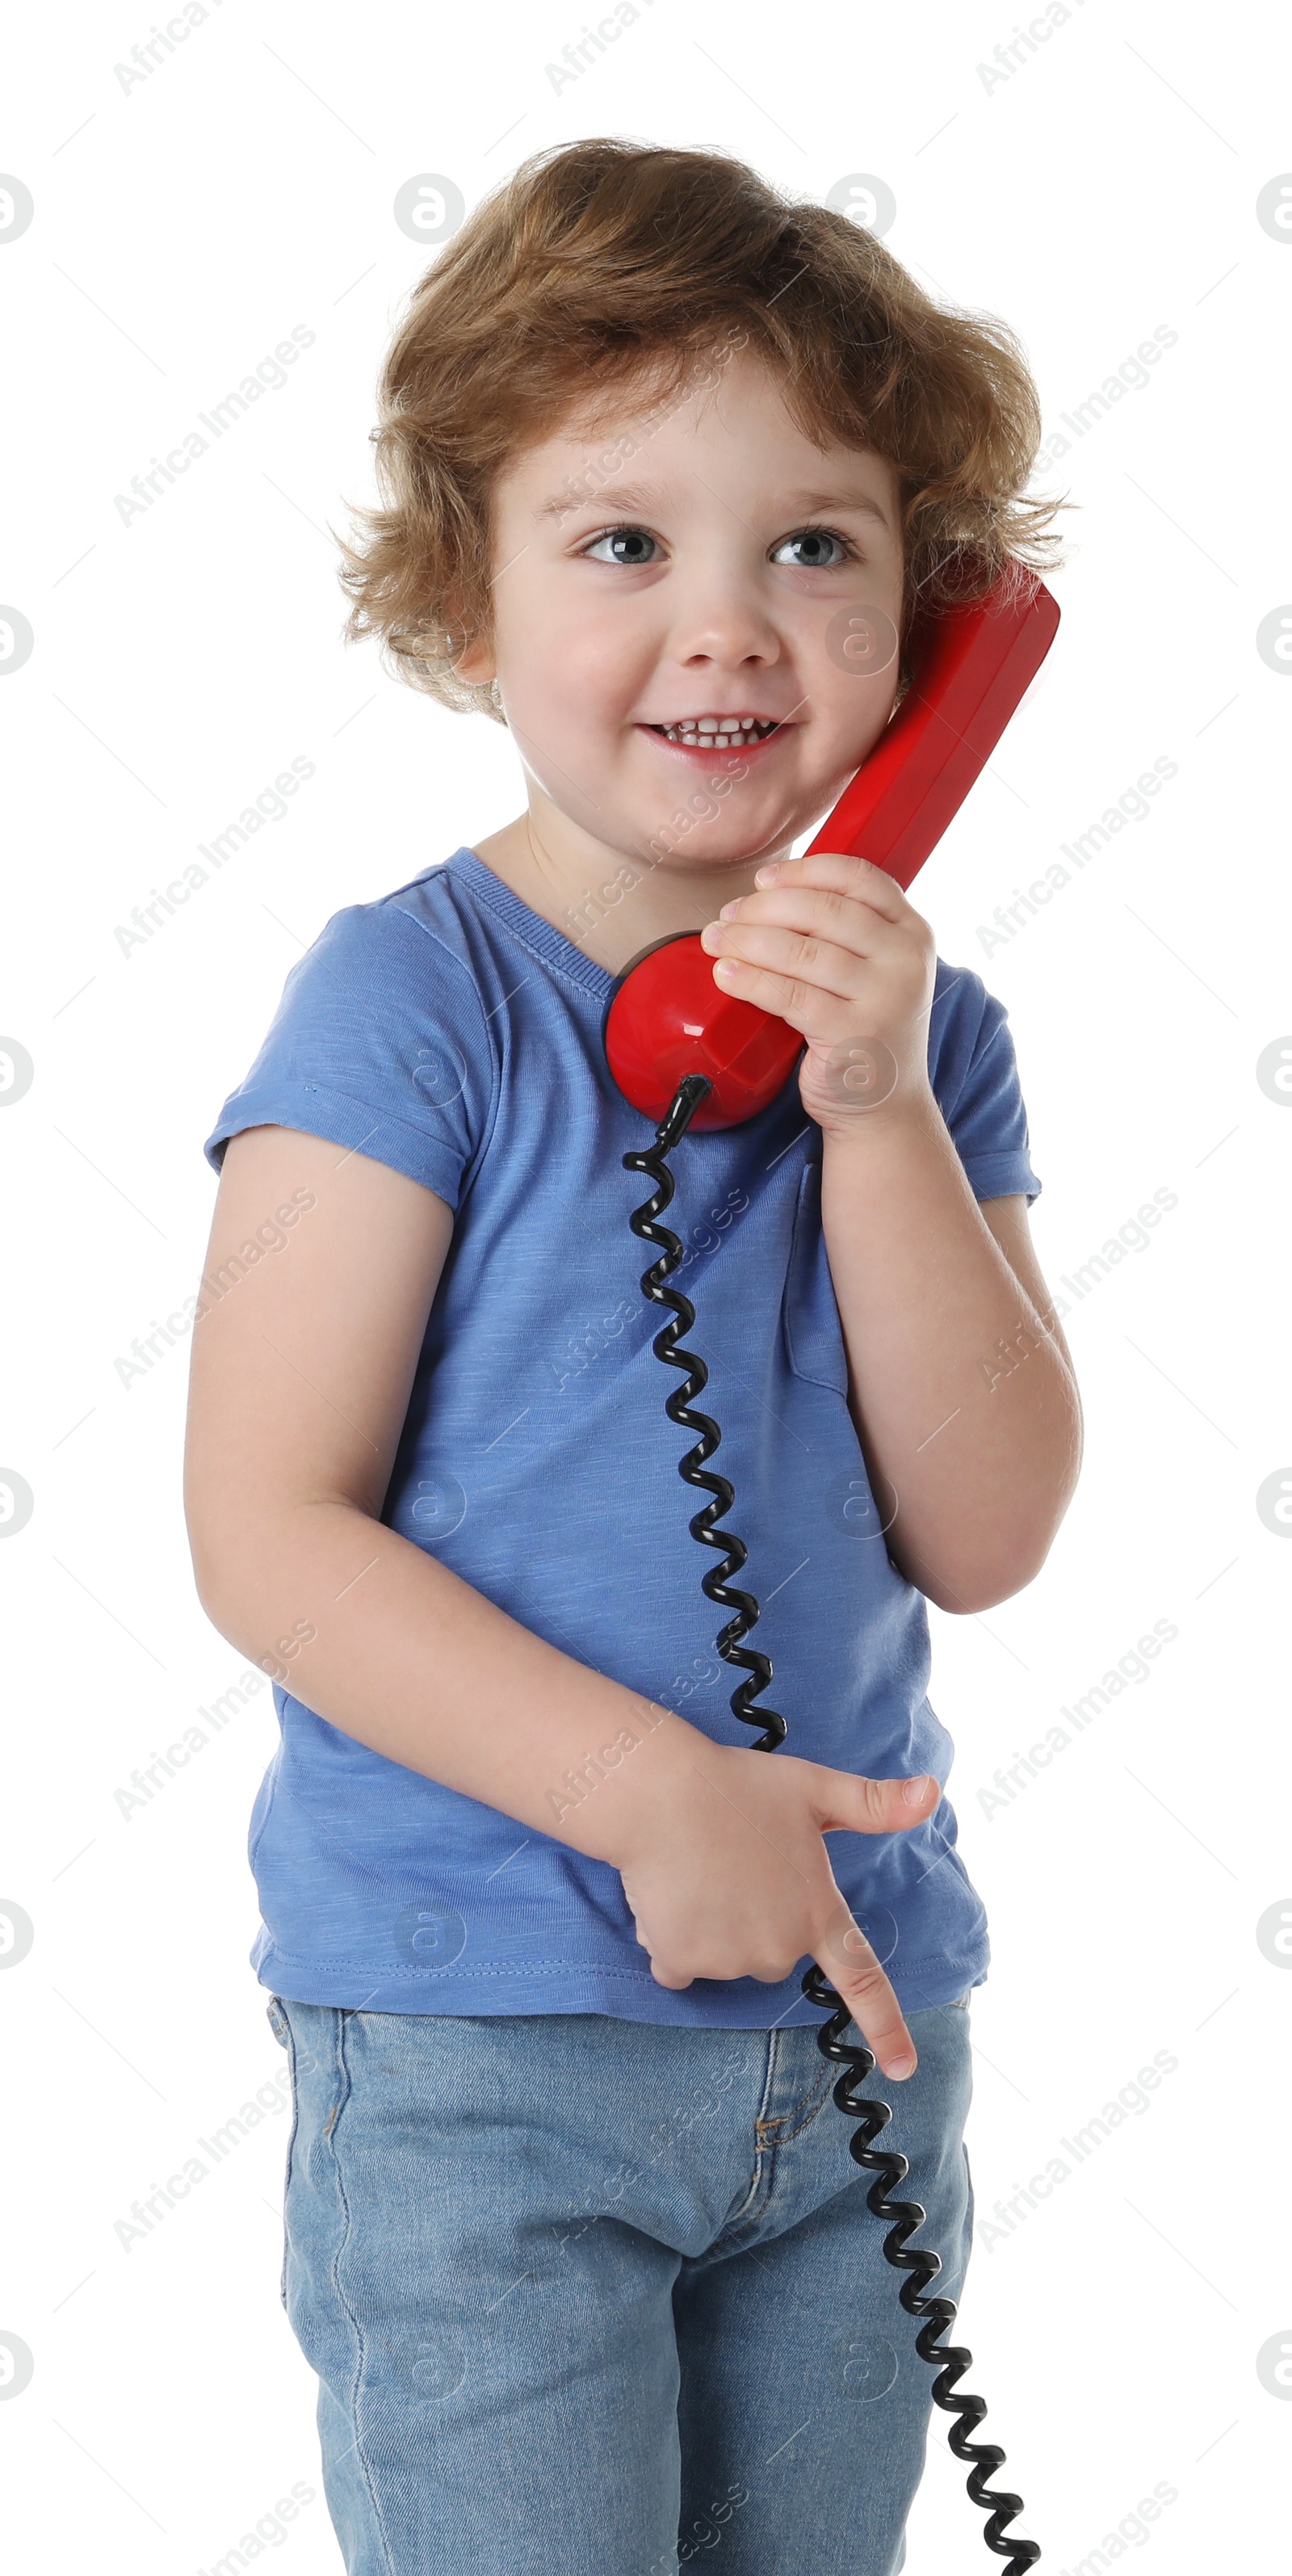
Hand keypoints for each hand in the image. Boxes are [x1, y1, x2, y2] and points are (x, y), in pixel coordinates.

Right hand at [615, 1739, 940, 2079]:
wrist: (657, 1792)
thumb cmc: (737, 1785)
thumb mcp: (813, 1787)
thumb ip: (874, 1803)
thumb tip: (932, 1792)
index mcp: (816, 1911)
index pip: (862, 1980)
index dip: (887, 2028)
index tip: (904, 2068)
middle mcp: (779, 1946)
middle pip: (774, 1953)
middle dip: (757, 1920)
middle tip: (735, 1867)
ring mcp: (729, 1959)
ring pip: (724, 1957)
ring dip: (711, 1928)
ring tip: (698, 1872)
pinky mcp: (680, 1961)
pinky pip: (678, 1966)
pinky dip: (673, 1939)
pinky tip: (668, 1894)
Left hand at [700, 850, 937, 1137]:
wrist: (885, 1104)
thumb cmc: (865, 1028)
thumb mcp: (872, 969)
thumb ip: (841, 931)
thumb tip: (763, 896)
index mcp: (912, 932)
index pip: (858, 877)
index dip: (803, 872)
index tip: (762, 880)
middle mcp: (905, 960)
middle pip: (823, 910)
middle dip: (763, 908)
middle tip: (727, 916)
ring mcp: (884, 998)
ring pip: (802, 952)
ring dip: (747, 941)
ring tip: (716, 941)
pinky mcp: (853, 1034)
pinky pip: (790, 995)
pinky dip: (752, 980)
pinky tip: (727, 974)